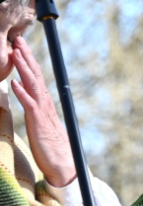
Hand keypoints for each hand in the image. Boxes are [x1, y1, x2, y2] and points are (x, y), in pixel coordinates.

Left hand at [10, 37, 74, 187]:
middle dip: (26, 57)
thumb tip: (21, 91)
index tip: (20, 46)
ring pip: (33, 85)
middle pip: (35, 76)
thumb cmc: (52, 147)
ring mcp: (43, 113)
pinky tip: (14, 83)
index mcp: (45, 104)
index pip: (36, 77)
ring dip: (23, 69)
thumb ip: (33, 106)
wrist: (64, 165)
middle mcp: (45, 104)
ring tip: (15, 53)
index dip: (28, 61)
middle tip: (18, 39)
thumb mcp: (40, 122)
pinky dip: (22, 93)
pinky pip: (30, 105)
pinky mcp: (39, 123)